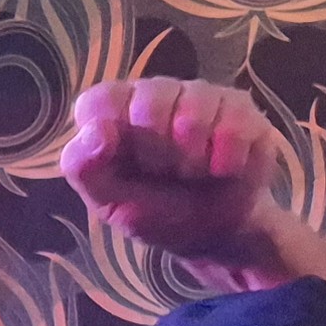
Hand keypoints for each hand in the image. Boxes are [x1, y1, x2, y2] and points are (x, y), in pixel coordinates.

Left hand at [60, 78, 290, 270]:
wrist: (212, 231)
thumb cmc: (154, 211)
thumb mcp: (109, 203)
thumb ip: (85, 168)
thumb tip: (97, 131)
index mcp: (114, 113)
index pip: (99, 100)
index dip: (110, 134)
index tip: (124, 163)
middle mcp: (155, 94)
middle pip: (150, 99)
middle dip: (157, 152)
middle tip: (164, 173)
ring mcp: (200, 96)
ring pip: (195, 109)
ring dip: (192, 158)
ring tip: (193, 174)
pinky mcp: (240, 108)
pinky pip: (234, 124)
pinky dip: (226, 160)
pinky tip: (221, 171)